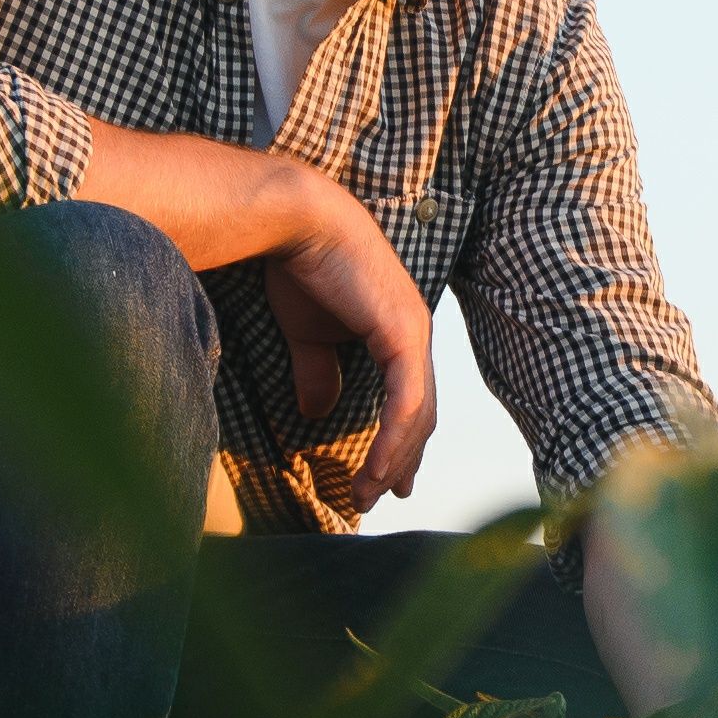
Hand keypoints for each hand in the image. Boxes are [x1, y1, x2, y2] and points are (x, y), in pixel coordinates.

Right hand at [65, 126, 441, 499]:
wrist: (297, 222)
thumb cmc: (300, 266)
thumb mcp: (309, 334)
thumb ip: (318, 371)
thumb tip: (315, 410)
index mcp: (397, 331)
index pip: (408, 398)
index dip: (398, 440)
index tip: (384, 478)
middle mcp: (414, 334)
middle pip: (420, 414)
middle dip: (402, 459)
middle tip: (381, 496)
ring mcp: (414, 334)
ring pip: (417, 415)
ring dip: (395, 460)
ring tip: (369, 492)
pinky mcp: (403, 335)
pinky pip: (406, 402)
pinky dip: (394, 440)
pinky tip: (380, 469)